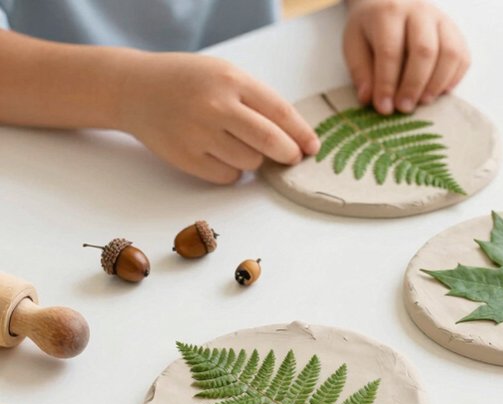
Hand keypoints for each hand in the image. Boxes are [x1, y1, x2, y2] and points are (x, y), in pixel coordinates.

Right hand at [117, 52, 319, 183]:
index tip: (313, 147)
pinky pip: (228, 176)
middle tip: (291, 157)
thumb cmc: (191, 82)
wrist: (135, 88)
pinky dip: (233, 170)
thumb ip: (259, 101)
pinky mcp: (185, 157)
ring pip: (251, 162)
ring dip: (256, 160)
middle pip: (271, 142)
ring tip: (239, 144)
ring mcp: (198, 133)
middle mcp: (215, 106)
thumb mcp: (226, 75)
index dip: (302, 135)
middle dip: (289, 155)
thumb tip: (297, 138)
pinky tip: (220, 153)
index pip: (281, 113)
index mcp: (231, 80)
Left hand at [343, 0, 469, 114]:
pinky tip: (439, 92)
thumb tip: (368, 98)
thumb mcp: (355, 44)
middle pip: (424, 51)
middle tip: (405, 107)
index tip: (384, 107)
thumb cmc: (372, 28)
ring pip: (449, 54)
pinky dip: (453, 79)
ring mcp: (442, 20)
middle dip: (414, 85)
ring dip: (437, 83)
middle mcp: (419, 12)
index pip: (390, 51)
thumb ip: (361, 71)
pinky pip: (462, 58)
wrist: (392, 3)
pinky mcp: (456, 32)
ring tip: (423, 101)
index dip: (387, 83)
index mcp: (388, 13)